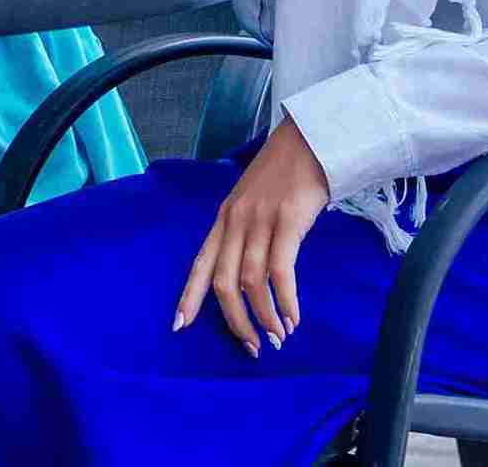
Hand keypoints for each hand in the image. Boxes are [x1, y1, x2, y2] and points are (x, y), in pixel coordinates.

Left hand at [174, 116, 330, 354]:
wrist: (309, 141)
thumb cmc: (285, 176)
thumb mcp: (254, 203)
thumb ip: (247, 233)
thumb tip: (250, 276)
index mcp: (223, 219)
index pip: (199, 263)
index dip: (188, 296)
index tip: (178, 324)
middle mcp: (234, 221)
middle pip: (221, 281)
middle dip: (234, 320)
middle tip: (251, 347)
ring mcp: (259, 221)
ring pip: (249, 281)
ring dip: (264, 316)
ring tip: (278, 337)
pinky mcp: (287, 222)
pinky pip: (280, 270)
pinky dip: (286, 300)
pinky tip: (294, 317)